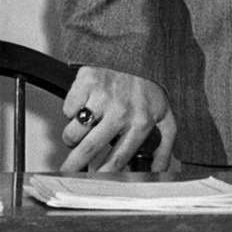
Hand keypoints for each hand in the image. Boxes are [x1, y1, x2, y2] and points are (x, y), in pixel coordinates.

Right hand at [57, 65, 176, 175]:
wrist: (135, 50)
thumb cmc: (148, 87)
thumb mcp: (165, 117)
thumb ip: (164, 148)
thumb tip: (159, 173)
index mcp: (141, 123)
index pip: (118, 159)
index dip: (102, 175)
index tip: (93, 181)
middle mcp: (121, 112)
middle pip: (89, 150)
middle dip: (74, 166)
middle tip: (66, 171)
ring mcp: (102, 98)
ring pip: (73, 132)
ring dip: (72, 137)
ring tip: (81, 131)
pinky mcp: (85, 83)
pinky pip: (67, 110)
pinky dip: (71, 111)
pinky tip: (83, 106)